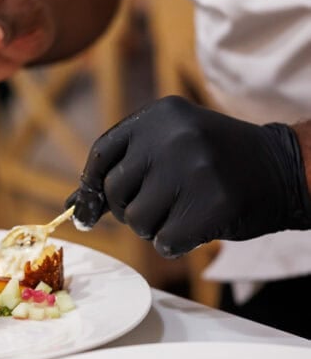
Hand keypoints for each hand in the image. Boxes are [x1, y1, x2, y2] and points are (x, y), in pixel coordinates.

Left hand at [66, 96, 310, 257]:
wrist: (283, 169)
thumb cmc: (216, 161)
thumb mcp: (173, 144)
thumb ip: (126, 169)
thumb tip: (75, 208)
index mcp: (159, 116)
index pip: (103, 153)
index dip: (93, 184)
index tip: (90, 206)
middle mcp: (172, 137)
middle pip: (116, 191)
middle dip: (130, 209)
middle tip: (160, 205)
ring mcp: (192, 170)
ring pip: (138, 221)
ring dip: (154, 227)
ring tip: (183, 210)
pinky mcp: (210, 205)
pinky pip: (164, 242)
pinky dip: (176, 243)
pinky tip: (198, 226)